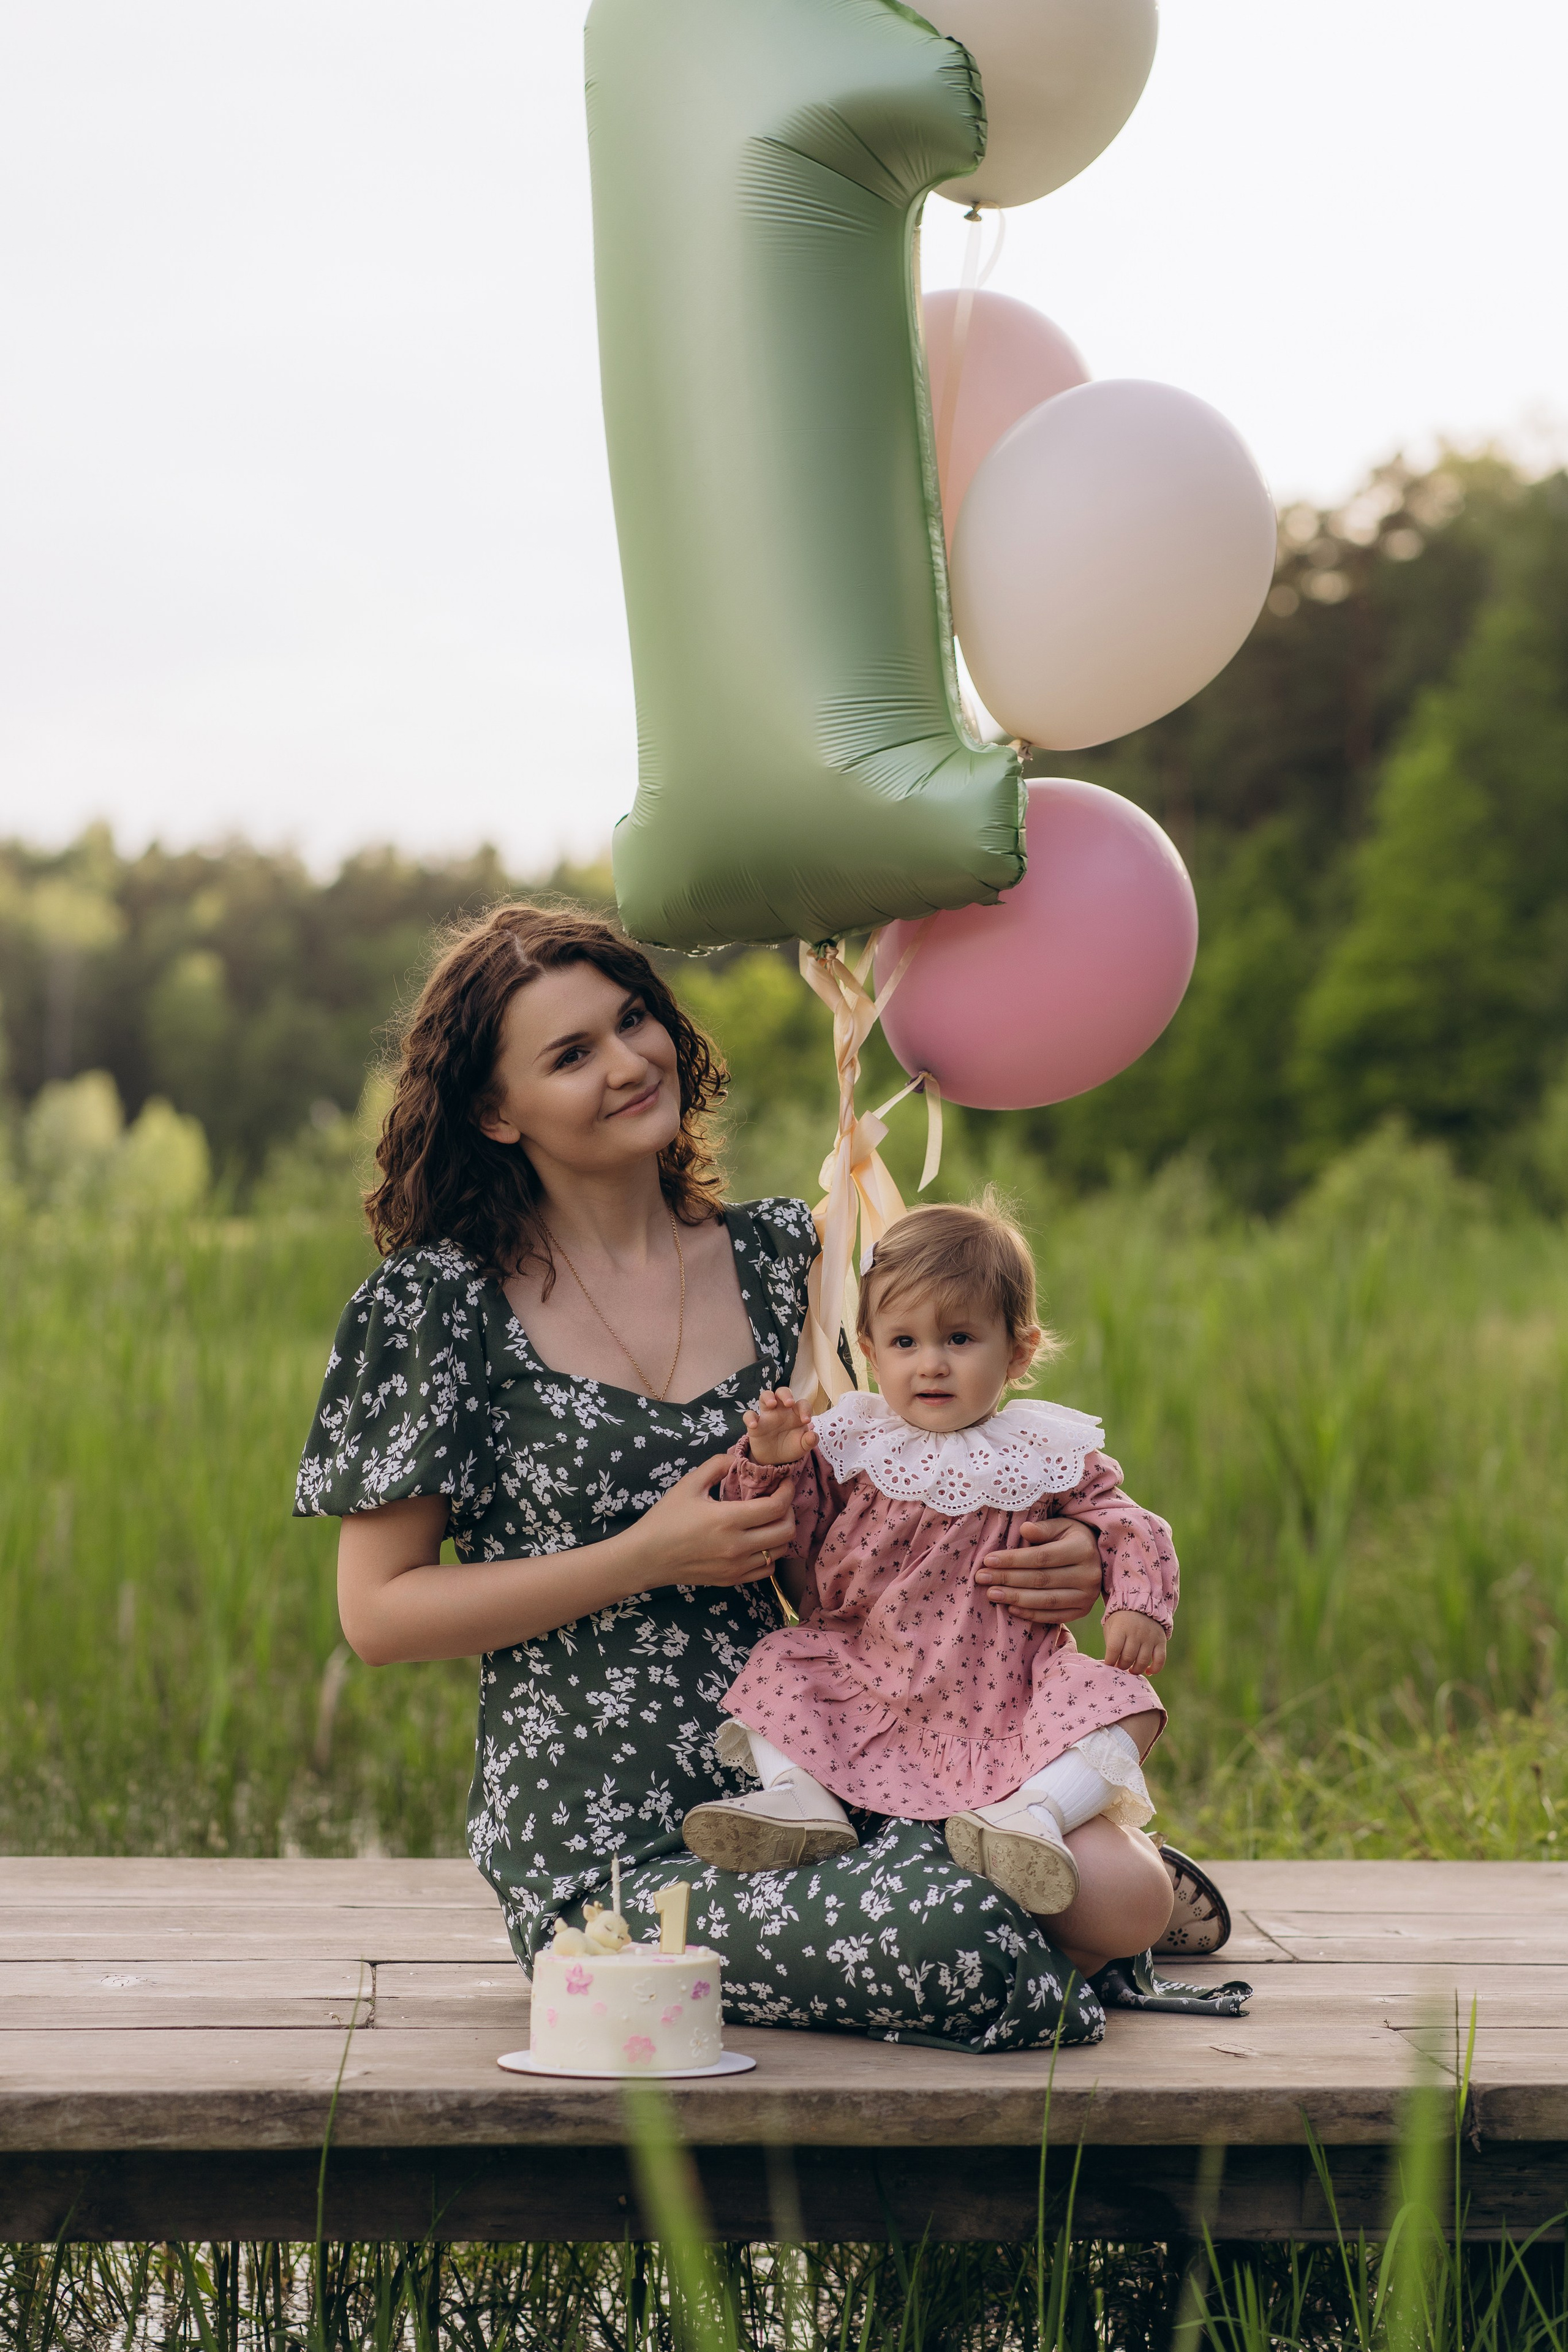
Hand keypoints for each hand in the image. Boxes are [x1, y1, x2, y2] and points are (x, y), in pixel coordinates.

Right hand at [629, 1452, 797, 1589]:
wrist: (646, 1557)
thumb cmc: (665, 1519)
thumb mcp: (689, 1484)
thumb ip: (717, 1465)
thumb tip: (739, 1457)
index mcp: (728, 1520)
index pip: (776, 1507)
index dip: (787, 1491)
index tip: (785, 1482)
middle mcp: (737, 1547)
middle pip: (785, 1531)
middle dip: (789, 1511)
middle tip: (779, 1500)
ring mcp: (736, 1567)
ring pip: (779, 1552)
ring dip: (780, 1533)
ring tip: (769, 1520)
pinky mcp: (732, 1580)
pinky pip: (766, 1570)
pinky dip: (769, 1555)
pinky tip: (758, 1542)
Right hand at [743, 1386, 817, 1467]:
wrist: (774, 1459)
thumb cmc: (790, 1447)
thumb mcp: (802, 1446)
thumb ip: (809, 1441)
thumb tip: (812, 1436)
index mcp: (796, 1414)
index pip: (802, 1404)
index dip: (805, 1409)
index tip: (806, 1420)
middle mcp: (782, 1410)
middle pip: (782, 1392)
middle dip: (786, 1394)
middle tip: (789, 1403)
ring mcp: (767, 1415)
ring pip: (765, 1396)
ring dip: (768, 1397)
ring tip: (772, 1404)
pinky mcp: (755, 1423)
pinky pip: (749, 1415)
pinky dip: (750, 1418)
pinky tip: (754, 1425)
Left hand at [979, 1517, 1101, 1625]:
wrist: (1097, 1557)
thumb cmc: (1071, 1537)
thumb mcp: (1060, 1525)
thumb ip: (1042, 1528)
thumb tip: (1024, 1530)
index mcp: (1082, 1549)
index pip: (1041, 1557)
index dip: (1012, 1560)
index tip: (987, 1560)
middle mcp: (1088, 1575)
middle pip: (1040, 1580)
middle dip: (1007, 1579)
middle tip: (981, 1578)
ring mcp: (1087, 1596)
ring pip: (1045, 1600)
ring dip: (1015, 1598)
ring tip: (991, 1593)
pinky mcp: (1082, 1611)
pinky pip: (1053, 1616)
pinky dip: (1030, 1614)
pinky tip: (1010, 1608)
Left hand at [1102, 1609, 1167, 1674]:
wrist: (1142, 1606)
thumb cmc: (1122, 1621)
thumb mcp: (1111, 1626)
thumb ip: (1110, 1644)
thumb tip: (1110, 1665)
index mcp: (1121, 1627)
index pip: (1114, 1649)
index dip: (1110, 1661)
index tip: (1108, 1666)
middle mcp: (1136, 1632)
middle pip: (1128, 1658)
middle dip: (1121, 1667)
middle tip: (1119, 1667)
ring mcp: (1150, 1637)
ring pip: (1143, 1661)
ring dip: (1135, 1670)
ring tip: (1130, 1670)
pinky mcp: (1161, 1641)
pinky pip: (1160, 1660)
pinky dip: (1154, 1669)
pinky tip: (1148, 1671)